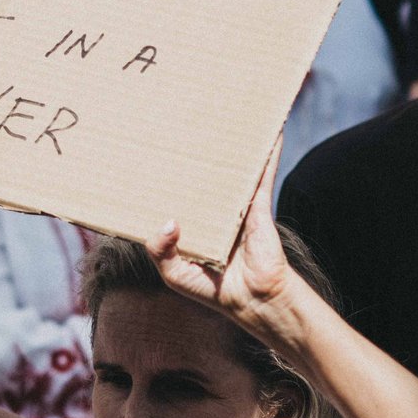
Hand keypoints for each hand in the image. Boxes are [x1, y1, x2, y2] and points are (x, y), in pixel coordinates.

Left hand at [146, 140, 298, 338]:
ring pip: (232, 171)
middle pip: (200, 175)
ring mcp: (234, 206)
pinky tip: (272, 132)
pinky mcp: (257, 207)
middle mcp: (211, 211)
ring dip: (234, 147)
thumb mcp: (174, 274)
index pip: (172, 194)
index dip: (160, 176)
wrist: (253, 299)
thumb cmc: (212, 290)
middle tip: (180, 124)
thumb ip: (160, 250)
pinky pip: (262, 176)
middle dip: (192, 152)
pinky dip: (269, 154)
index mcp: (189, 224)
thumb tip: (170, 221)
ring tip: (229, 117)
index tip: (145, 153)